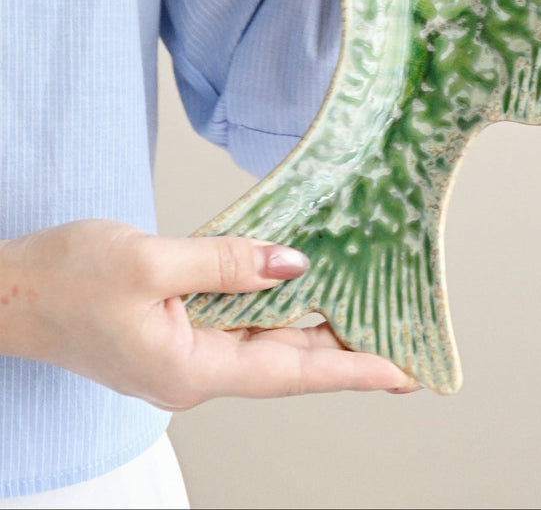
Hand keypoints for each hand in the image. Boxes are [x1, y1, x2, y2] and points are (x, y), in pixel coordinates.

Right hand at [0, 220, 418, 409]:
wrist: (5, 291)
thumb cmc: (65, 279)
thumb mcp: (152, 262)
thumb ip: (228, 263)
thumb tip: (294, 264)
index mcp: (191, 368)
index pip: (291, 372)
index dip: (351, 369)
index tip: (403, 373)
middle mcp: (193, 372)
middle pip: (285, 360)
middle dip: (346, 350)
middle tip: (405, 340)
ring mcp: (181, 356)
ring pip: (265, 342)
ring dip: (314, 328)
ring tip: (371, 313)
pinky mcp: (170, 336)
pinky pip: (238, 326)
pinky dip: (275, 309)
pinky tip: (301, 289)